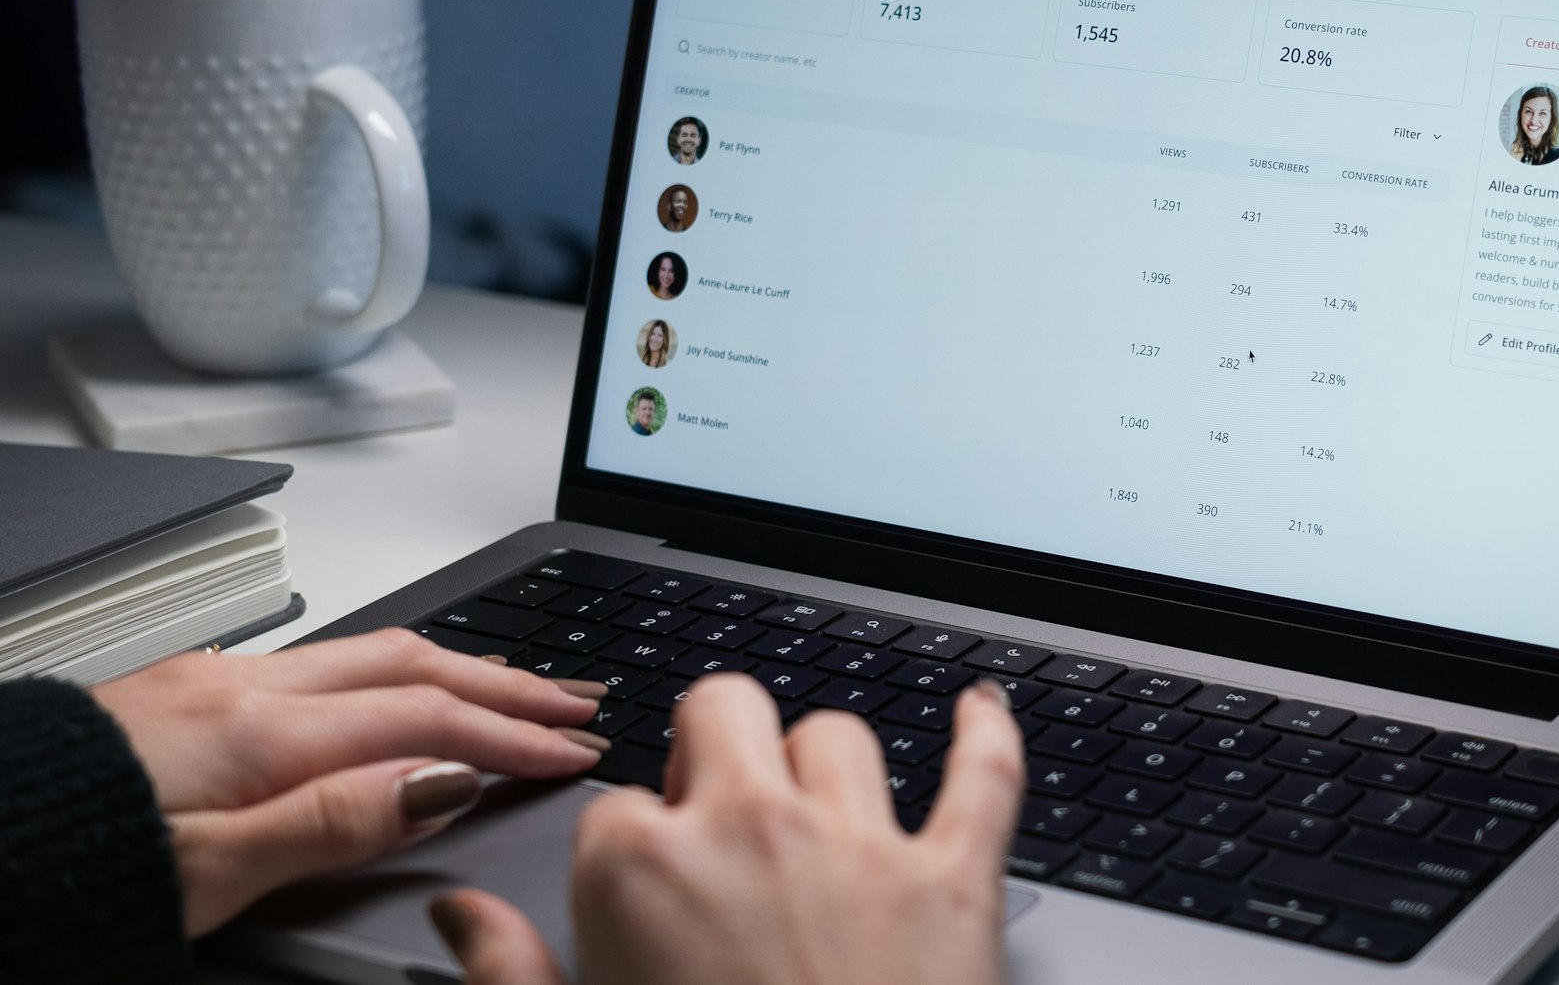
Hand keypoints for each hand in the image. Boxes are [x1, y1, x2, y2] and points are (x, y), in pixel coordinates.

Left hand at [91, 628, 608, 934]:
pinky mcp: (192, 690)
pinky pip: (328, 660)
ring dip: (461, 665)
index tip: (577, 751)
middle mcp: (250, 688)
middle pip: (415, 665)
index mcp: (264, 733)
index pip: (427, 721)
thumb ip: (331, 823)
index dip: (513, 736)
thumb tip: (442, 781)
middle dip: (509, 681)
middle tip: (580, 701)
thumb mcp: (208, 876)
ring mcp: (220, 680)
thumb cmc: (64, 869)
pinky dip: (398, 668)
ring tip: (517, 683)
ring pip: (373, 652)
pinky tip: (405, 682)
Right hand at [432, 674, 1025, 984]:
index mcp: (641, 870)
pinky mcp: (952, 881)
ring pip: (837, 734)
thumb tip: (463, 914)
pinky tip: (980, 707)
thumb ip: (511, 970)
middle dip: (713, 744)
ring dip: (821, 763)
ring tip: (814, 807)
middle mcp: (748, 830)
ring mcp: (857, 847)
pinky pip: (983, 777)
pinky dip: (987, 734)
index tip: (644, 885)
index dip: (630, 845)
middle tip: (716, 807)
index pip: (615, 803)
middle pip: (724, 708)